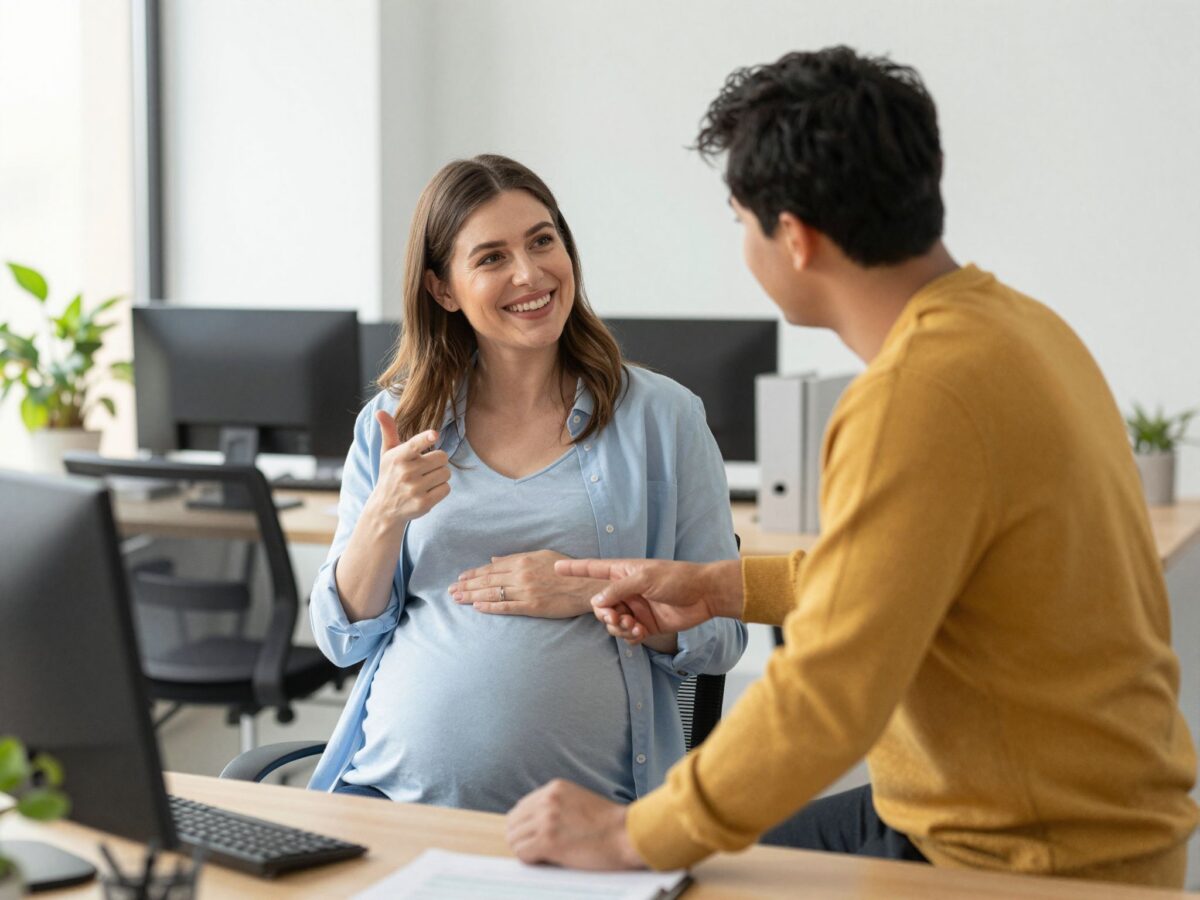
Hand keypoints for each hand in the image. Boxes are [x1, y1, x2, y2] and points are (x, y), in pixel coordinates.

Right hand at [367, 411, 450, 523]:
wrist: (384, 509)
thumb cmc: (390, 475)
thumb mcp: (387, 454)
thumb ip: (389, 432)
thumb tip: (379, 411)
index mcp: (398, 457)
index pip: (414, 444)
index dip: (426, 438)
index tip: (434, 434)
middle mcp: (405, 473)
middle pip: (442, 457)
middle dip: (438, 461)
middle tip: (425, 468)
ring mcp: (414, 489)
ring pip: (446, 473)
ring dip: (440, 475)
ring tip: (426, 480)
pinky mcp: (423, 504)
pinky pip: (446, 488)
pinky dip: (441, 489)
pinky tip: (428, 491)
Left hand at [450, 550, 609, 618]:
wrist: (585, 585)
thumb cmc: (565, 569)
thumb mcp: (541, 555)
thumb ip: (516, 558)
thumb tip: (495, 559)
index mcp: (522, 560)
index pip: (492, 568)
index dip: (474, 573)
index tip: (461, 578)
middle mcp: (520, 575)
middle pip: (487, 580)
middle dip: (467, 585)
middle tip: (451, 590)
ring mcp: (525, 591)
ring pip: (492, 593)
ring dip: (472, 596)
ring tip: (457, 598)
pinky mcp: (532, 606)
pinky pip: (506, 607)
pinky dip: (490, 606)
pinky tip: (477, 607)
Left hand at [507, 779, 644, 869]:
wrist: (626, 834)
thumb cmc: (608, 823)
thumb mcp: (578, 800)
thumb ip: (556, 805)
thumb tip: (532, 822)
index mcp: (555, 788)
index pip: (521, 806)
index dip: (524, 825)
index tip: (531, 836)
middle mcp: (548, 800)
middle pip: (513, 822)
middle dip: (521, 837)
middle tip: (533, 848)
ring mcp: (547, 820)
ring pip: (514, 838)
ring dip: (525, 849)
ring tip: (540, 855)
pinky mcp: (549, 841)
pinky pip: (522, 852)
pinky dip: (529, 859)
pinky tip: (543, 860)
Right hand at [555, 558, 743, 641]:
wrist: (703, 595)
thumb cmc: (676, 578)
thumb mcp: (645, 578)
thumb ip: (618, 589)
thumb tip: (597, 601)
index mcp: (623, 572)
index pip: (593, 569)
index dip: (575, 569)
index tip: (555, 568)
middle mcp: (626, 590)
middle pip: (600, 604)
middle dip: (604, 614)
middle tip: (616, 618)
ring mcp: (634, 608)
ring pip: (612, 622)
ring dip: (618, 627)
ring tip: (633, 625)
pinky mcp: (645, 624)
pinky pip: (627, 634)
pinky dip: (630, 635)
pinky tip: (640, 632)